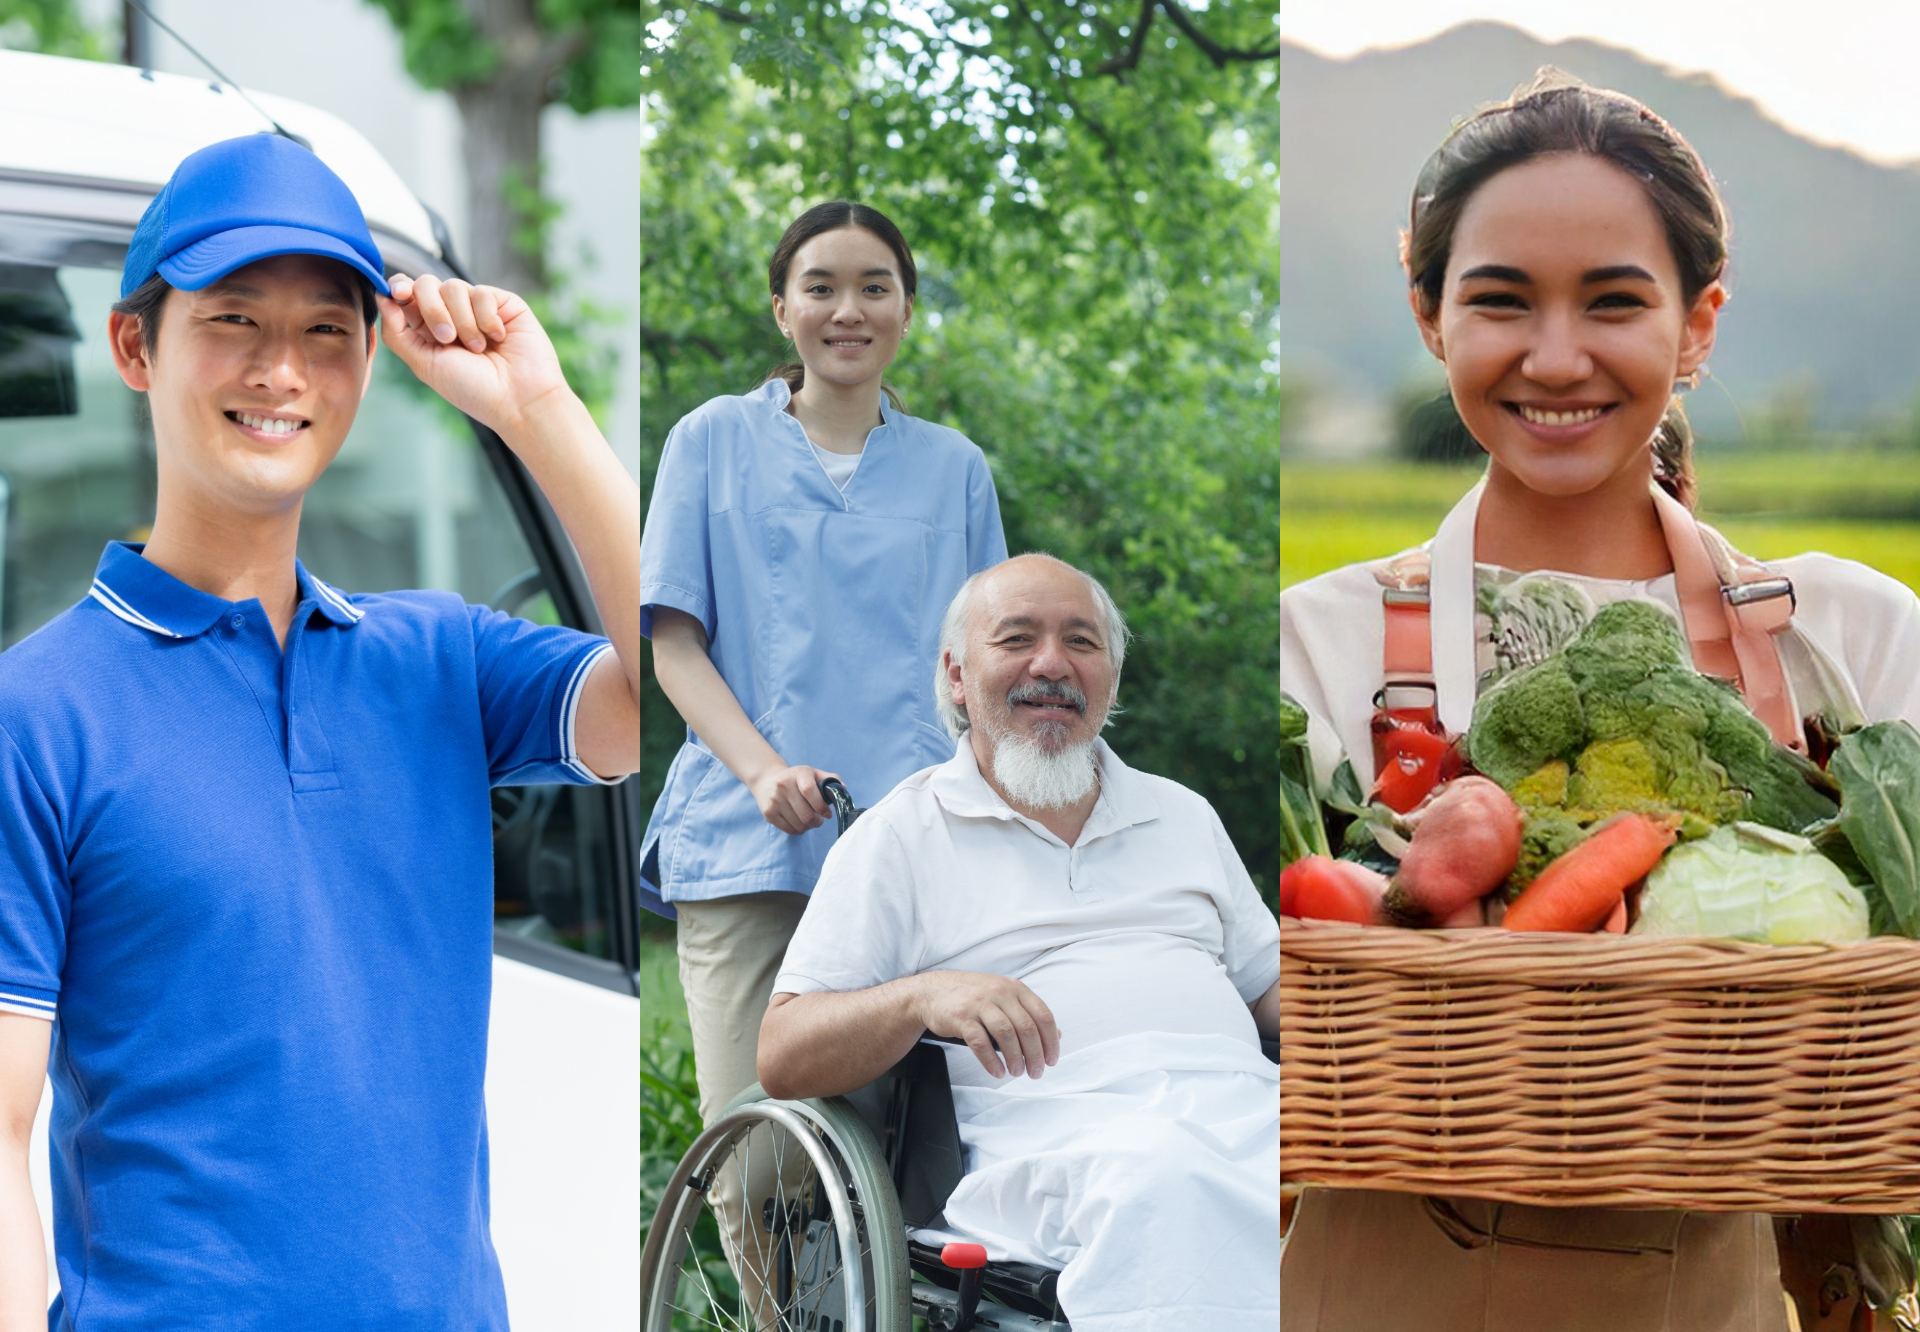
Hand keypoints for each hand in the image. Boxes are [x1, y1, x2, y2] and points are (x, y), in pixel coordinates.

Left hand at [377, 274, 570, 437]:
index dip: (399, 289)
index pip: (406, 295)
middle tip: (447, 338)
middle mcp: (452, 316)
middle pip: (426, 284)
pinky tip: (497, 337)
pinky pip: (482, 292)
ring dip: (463, 321)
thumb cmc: (473, 390)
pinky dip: (486, 317)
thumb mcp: (424, 364)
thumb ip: (397, 332)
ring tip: (477, 347)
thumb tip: (382, 297)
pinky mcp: (504, 304)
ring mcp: (478, 308)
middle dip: (432, 309)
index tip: (398, 295)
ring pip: (454, 287)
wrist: (518, 399)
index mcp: (427, 330)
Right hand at [751, 764, 839, 834]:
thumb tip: (843, 789)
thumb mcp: (812, 773)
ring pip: (799, 825)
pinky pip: (789, 830)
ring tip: (810, 820)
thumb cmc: (796, 778)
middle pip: (806, 815)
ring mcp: (774, 800)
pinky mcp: (769, 813)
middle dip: (818, 821)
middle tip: (820, 819)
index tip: (827, 813)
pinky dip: (799, 830)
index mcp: (798, 773)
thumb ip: (830, 779)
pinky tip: (799, 822)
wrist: (767, 780)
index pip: (809, 790)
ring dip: (809, 827)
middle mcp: (783, 785)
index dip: (821, 806)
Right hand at [912, 971, 1060, 1079]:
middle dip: (1035, 1055)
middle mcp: (999, 993)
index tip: (1051, 1059)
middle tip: (1035, 1071)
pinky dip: (991, 1061)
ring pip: (1006, 1035)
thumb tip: (1055, 1035)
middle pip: (1026, 1028)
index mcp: (1014, 988)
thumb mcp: (1003, 997)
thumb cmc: (970, 996)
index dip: (1050, 1041)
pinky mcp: (961, 1017)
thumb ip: (1027, 1013)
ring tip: (1016, 1071)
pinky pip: (981, 1043)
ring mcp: (979, 1004)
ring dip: (1015, 1058)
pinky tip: (997, 1071)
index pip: (1043, 1015)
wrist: (932, 992)